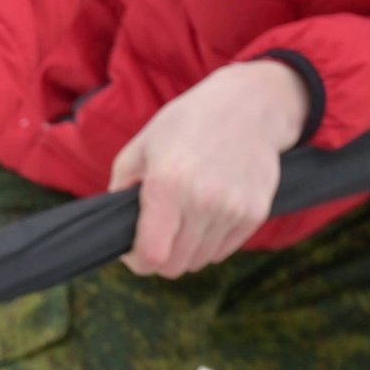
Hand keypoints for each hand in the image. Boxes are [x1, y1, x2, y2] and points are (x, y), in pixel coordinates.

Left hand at [111, 59, 310, 277]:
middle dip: (160, 257)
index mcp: (167, 185)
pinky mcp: (255, 212)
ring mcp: (232, 208)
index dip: (137, 261)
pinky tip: (208, 213)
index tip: (135, 250)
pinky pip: (222, 250)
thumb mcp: (141, 147)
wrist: (249, 104)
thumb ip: (120, 190)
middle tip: (159, 235)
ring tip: (185, 217)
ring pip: (198, 261)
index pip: (151, 257)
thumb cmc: (187, 124)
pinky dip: (211, 241)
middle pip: (174, 266)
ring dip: (186, 249)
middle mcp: (203, 200)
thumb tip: (115, 226)